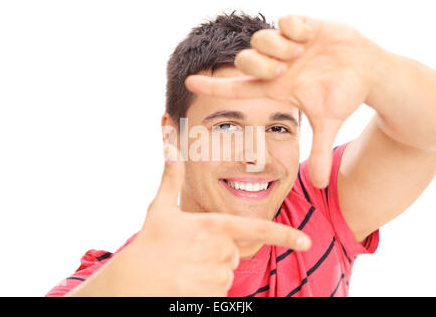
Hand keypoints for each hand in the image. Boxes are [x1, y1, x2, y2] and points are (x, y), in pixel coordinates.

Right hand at [69, 143, 310, 296]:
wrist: (135, 282)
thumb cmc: (149, 243)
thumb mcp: (161, 208)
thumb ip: (171, 176)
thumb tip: (169, 145)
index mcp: (215, 227)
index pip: (258, 229)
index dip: (286, 236)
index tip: (306, 242)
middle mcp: (221, 252)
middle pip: (234, 251)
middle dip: (218, 250)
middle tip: (190, 251)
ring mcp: (218, 277)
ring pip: (226, 272)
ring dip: (210, 269)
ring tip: (185, 267)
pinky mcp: (212, 297)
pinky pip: (219, 290)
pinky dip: (206, 286)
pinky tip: (186, 281)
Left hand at [185, 15, 380, 187]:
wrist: (367, 70)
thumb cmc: (344, 95)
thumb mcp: (329, 123)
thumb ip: (320, 151)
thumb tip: (320, 185)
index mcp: (275, 87)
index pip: (237, 88)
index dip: (213, 86)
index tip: (188, 84)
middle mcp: (275, 64)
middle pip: (246, 60)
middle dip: (261, 64)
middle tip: (285, 69)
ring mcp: (287, 44)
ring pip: (262, 39)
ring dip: (280, 48)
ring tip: (302, 53)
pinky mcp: (303, 25)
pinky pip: (286, 20)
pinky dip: (296, 28)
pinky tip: (310, 37)